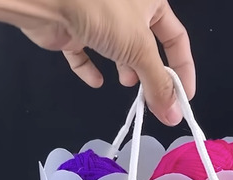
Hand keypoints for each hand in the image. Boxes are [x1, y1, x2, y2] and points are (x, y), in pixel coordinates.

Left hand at [19, 0, 194, 125]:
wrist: (48, 0)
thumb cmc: (103, 13)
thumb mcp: (140, 49)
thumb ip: (159, 84)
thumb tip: (174, 115)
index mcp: (151, 0)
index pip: (176, 38)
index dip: (182, 69)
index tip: (183, 97)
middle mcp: (128, 6)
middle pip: (147, 46)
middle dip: (149, 72)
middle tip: (151, 97)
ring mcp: (98, 16)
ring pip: (118, 47)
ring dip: (124, 68)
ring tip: (125, 82)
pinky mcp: (73, 28)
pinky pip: (86, 51)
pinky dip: (91, 67)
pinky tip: (95, 81)